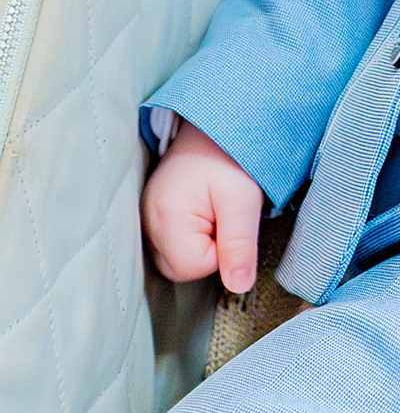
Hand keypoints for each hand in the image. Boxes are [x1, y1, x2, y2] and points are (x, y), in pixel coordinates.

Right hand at [141, 117, 262, 293]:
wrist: (213, 126)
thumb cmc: (230, 158)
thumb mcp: (243, 200)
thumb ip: (239, 246)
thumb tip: (238, 287)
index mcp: (165, 215)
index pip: (192, 267)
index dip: (219, 254)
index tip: (228, 222)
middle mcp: (145, 220)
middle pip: (178, 268)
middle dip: (207, 252)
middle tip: (221, 216)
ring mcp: (144, 218)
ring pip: (173, 260)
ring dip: (197, 246)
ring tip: (210, 212)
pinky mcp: (149, 215)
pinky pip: (168, 246)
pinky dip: (187, 238)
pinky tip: (199, 214)